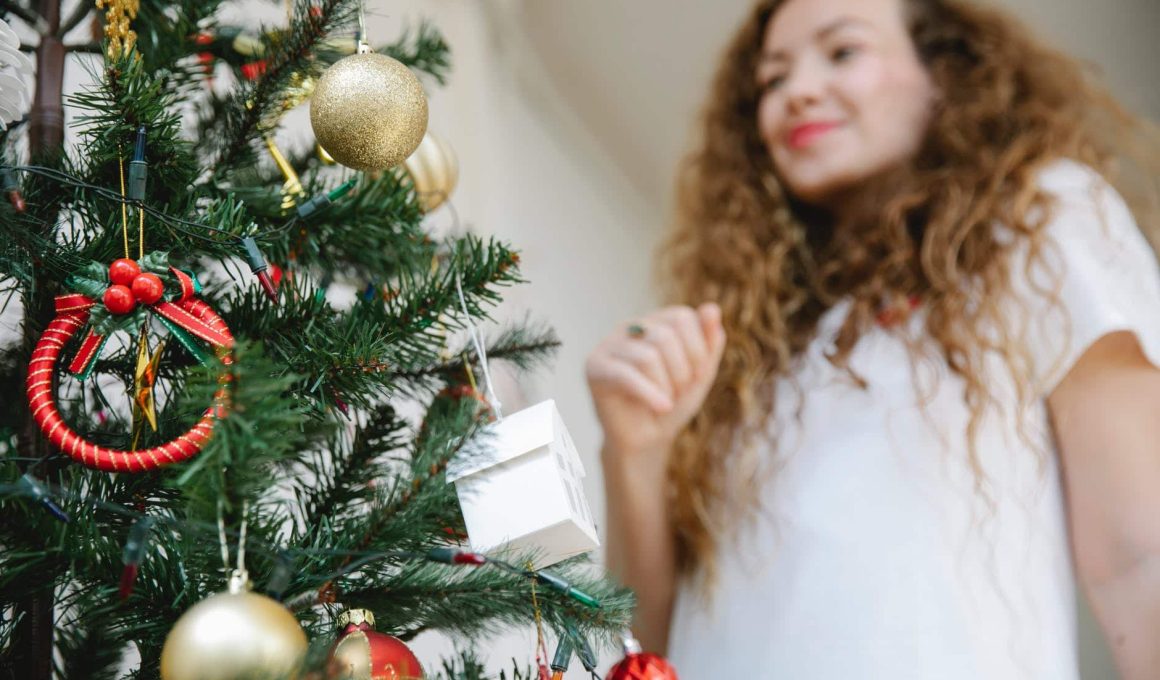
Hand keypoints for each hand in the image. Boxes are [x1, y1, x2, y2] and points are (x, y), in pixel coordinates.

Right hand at [585, 303, 725, 460]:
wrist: (646, 441)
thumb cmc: (671, 403)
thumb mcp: (700, 374)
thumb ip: (709, 342)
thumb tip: (711, 308)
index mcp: (656, 322)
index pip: (682, 317)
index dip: (697, 350)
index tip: (695, 376)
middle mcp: (630, 327)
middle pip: (664, 336)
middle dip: (681, 372)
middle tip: (676, 393)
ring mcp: (609, 345)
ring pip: (647, 357)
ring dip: (665, 387)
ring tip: (664, 402)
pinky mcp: (594, 367)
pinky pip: (626, 375)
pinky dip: (649, 394)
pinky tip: (662, 408)